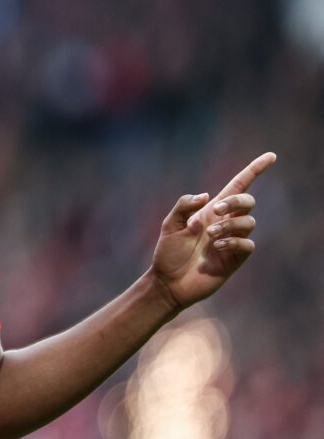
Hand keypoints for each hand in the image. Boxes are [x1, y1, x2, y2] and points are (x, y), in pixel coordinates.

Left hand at [151, 152, 276, 310]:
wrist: (168, 281)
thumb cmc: (168, 253)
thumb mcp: (169, 224)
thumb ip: (184, 206)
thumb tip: (207, 196)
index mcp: (211, 210)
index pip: (238, 186)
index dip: (254, 170)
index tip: (271, 156)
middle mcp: (225, 222)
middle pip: (248, 201)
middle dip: (236, 202)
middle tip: (216, 211)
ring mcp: (232, 240)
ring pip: (248, 222)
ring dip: (229, 224)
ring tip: (209, 236)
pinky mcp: (235, 258)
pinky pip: (247, 243)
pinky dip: (233, 241)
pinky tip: (217, 247)